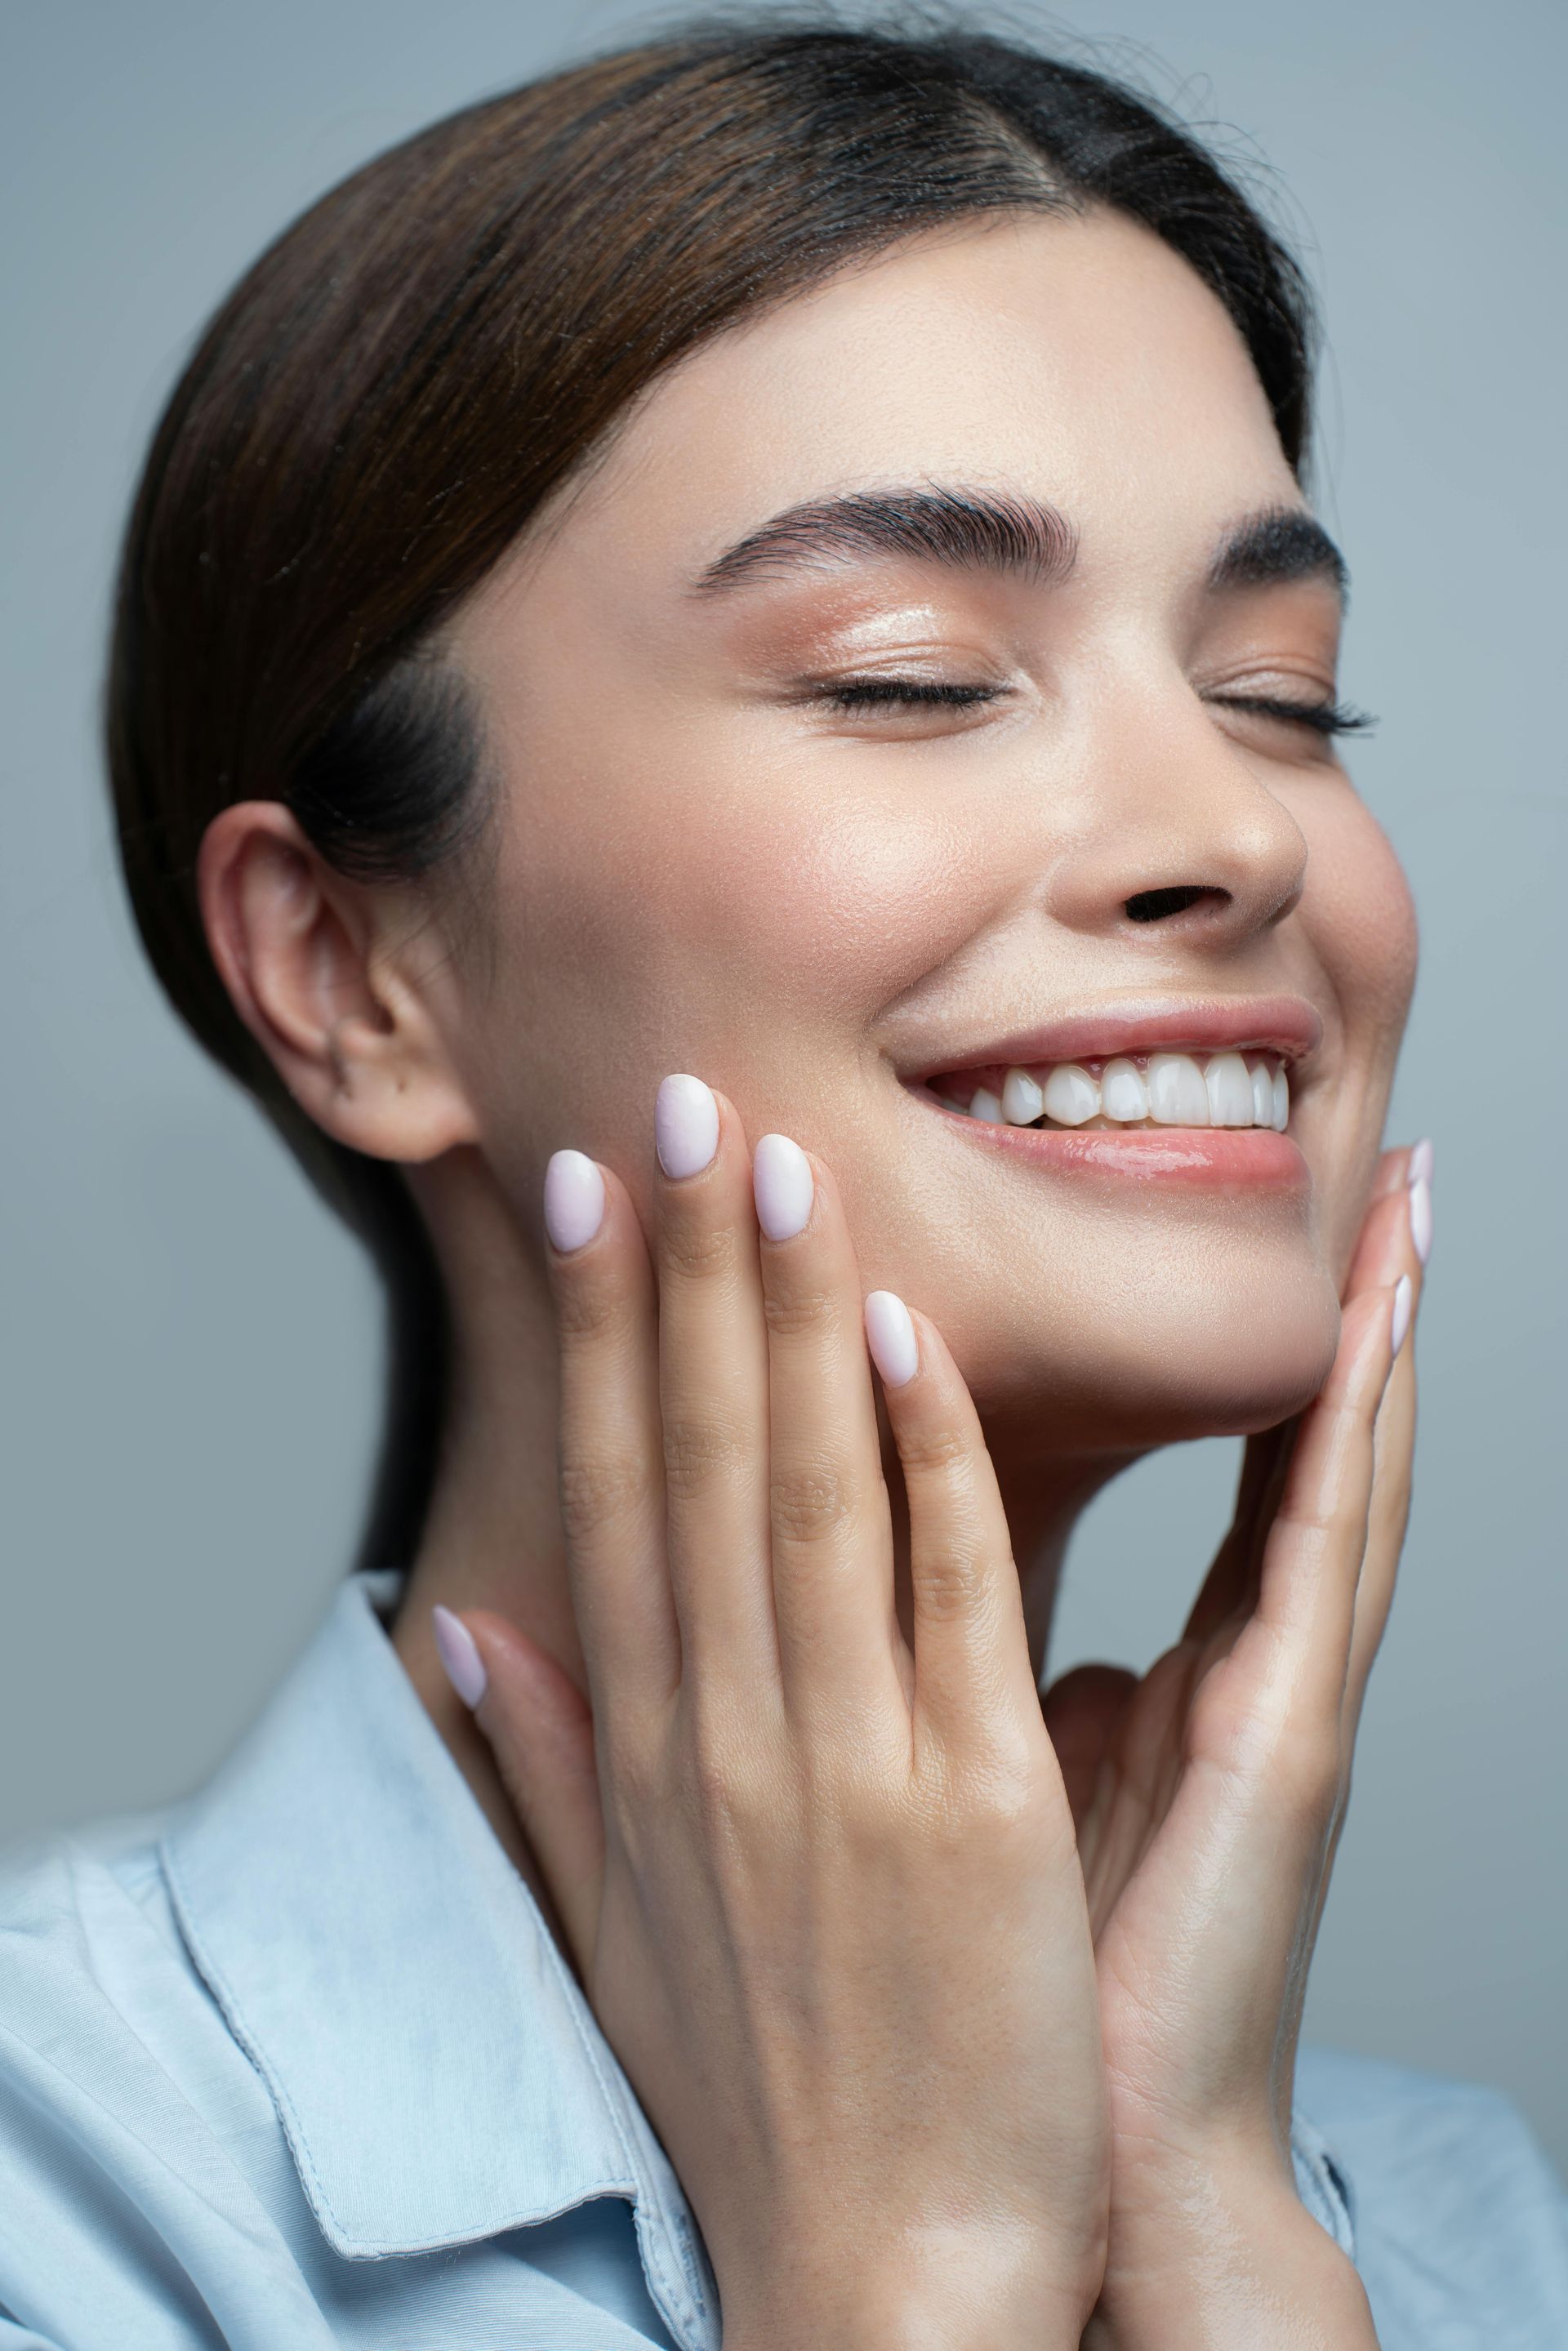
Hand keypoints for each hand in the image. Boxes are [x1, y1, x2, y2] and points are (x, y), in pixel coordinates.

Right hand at [444, 1081, 1108, 2350]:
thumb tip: (450, 1625)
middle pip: (696, 1452)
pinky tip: (910, 1338)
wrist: (884, 2271)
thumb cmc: (754, 2089)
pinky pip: (948, 1596)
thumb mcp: (610, 1923)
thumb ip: (532, 1763)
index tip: (587, 1195)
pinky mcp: (972, 1803)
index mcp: (645, 1748)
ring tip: (785, 1163)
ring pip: (805, 1490)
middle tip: (690, 1099)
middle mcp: (726, 1729)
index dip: (592, 1332)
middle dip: (691, 1266)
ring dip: (792, 1315)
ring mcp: (846, 1758)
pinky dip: (927, 1462)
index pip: (607, 1488)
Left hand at [1044, 1147, 1427, 2348]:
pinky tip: (1359, 1333)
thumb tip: (1002, 1629)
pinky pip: (1320, 1560)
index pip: (1245, 1477)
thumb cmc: (1033, 1989)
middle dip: (1349, 1311)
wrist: (1072, 2172)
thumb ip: (1024, 1699)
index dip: (1272, 1355)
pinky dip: (1342, 1441)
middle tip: (1381, 1167)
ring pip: (1337, 1478)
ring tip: (1399, 1205)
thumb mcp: (1011, 1794)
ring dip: (1372, 1338)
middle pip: (1308, 1451)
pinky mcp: (1286, 1749)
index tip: (1263, 1234)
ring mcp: (1282, 1706)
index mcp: (1187, 1676)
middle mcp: (1253, 1673)